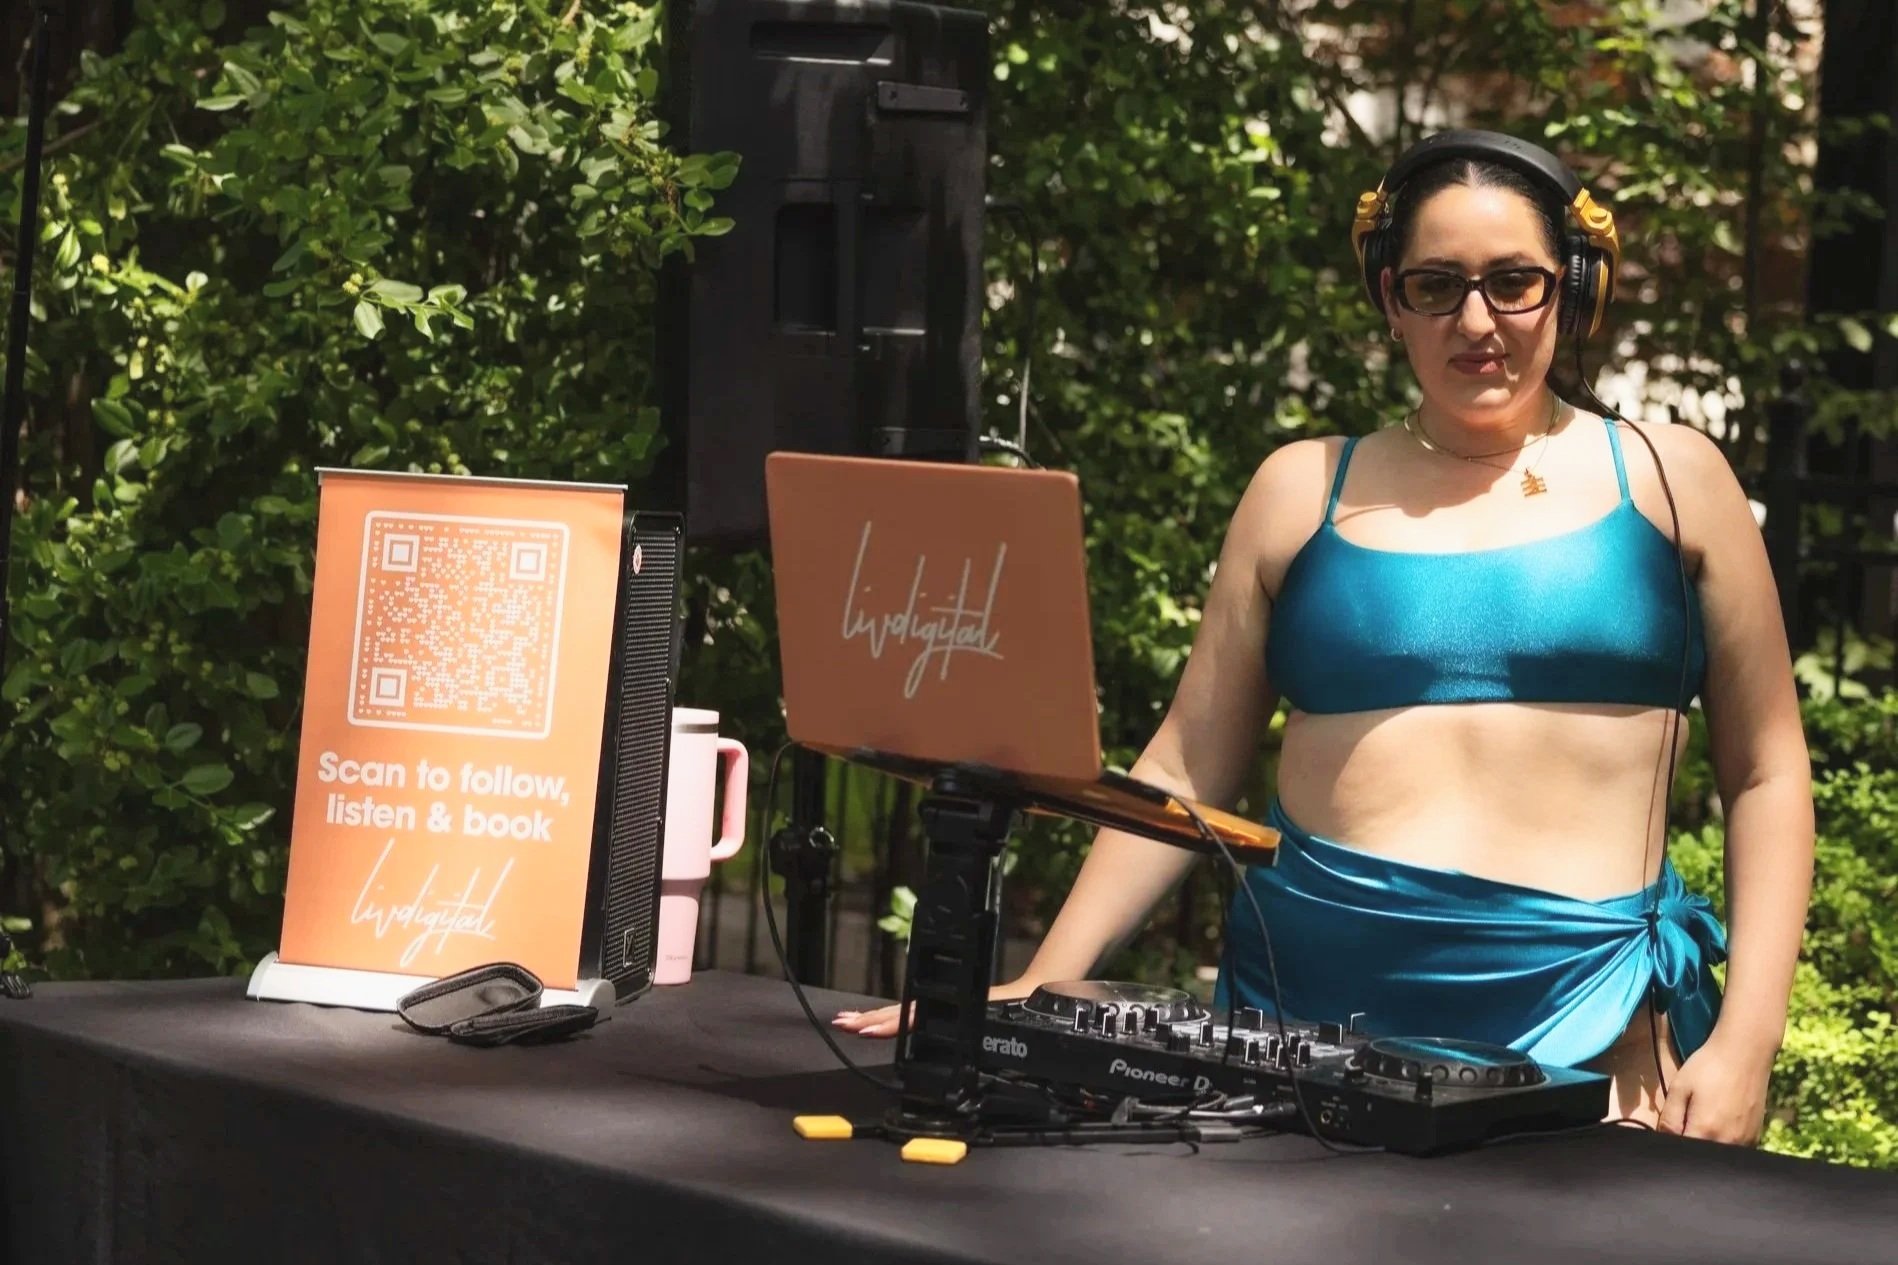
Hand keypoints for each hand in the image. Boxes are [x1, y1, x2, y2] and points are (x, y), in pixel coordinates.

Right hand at [832, 979, 1039, 1038]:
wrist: (1032, 994)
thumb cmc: (1020, 1008)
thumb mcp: (1003, 1020)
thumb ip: (984, 1026)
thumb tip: (974, 1023)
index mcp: (955, 1007)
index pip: (918, 1015)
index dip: (893, 1023)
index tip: (868, 1029)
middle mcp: (945, 1004)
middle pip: (903, 1011)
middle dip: (872, 1018)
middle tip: (844, 1025)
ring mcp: (943, 1007)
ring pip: (905, 1012)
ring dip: (876, 1018)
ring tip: (850, 1022)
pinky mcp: (945, 1011)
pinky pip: (913, 1015)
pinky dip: (892, 1019)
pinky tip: (878, 1023)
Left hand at [1657, 1029, 1774, 1144]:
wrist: (1745, 1053)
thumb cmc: (1709, 1067)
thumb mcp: (1679, 1088)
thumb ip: (1669, 1119)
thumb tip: (1662, 1141)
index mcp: (1705, 1131)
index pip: (1682, 1154)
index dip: (1672, 1146)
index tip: (1671, 1130)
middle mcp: (1728, 1143)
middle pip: (1701, 1157)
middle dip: (1689, 1144)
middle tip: (1689, 1116)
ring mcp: (1746, 1142)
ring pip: (1718, 1155)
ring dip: (1707, 1142)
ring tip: (1707, 1114)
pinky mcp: (1755, 1137)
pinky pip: (1734, 1150)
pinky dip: (1723, 1141)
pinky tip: (1721, 1118)